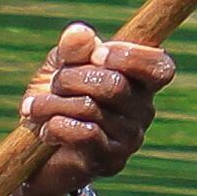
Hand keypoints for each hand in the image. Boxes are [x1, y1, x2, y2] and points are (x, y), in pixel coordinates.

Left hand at [13, 27, 176, 195]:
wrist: (36, 152)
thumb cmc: (56, 100)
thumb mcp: (61, 66)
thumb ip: (73, 49)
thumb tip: (80, 34)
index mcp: (141, 83)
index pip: (161, 67)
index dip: (130, 57)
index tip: (96, 55)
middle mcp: (143, 111)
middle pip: (114, 85)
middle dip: (71, 78)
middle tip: (53, 84)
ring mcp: (129, 139)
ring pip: (92, 109)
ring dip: (53, 103)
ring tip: (35, 108)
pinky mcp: (109, 162)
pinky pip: (85, 134)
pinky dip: (56, 126)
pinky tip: (45, 130)